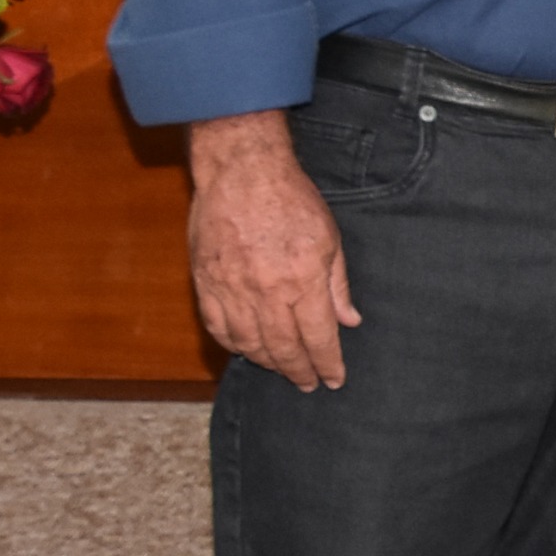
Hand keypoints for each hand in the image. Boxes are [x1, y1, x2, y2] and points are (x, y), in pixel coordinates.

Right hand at [187, 110, 358, 391]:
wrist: (242, 171)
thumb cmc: (291, 199)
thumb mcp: (330, 238)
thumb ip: (337, 286)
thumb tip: (349, 321)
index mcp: (302, 281)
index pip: (318, 338)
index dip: (327, 364)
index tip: (334, 380)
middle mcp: (265, 291)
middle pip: (283, 348)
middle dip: (298, 371)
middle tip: (308, 384)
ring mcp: (231, 288)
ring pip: (248, 343)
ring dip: (266, 362)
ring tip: (281, 368)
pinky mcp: (205, 281)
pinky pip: (217, 326)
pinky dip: (232, 344)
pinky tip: (245, 349)